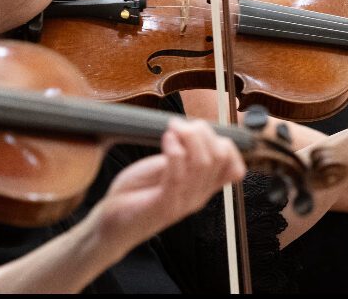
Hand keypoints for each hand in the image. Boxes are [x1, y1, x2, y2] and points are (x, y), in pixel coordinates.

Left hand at [95, 118, 245, 243]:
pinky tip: (165, 138)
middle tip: (180, 125)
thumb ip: (182, 154)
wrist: (112, 222)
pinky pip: (178, 176)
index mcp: (202, 187)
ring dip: (187, 137)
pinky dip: (174, 151)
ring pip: (202, 162)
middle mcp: (198, 196)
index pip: (235, 168)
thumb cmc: (137, 192)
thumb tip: (194, 127)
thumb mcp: (164, 168)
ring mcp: (183, 202)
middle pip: (219, 157)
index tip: (199, 131)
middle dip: (203, 132)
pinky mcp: (164, 206)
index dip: (226, 143)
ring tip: (171, 128)